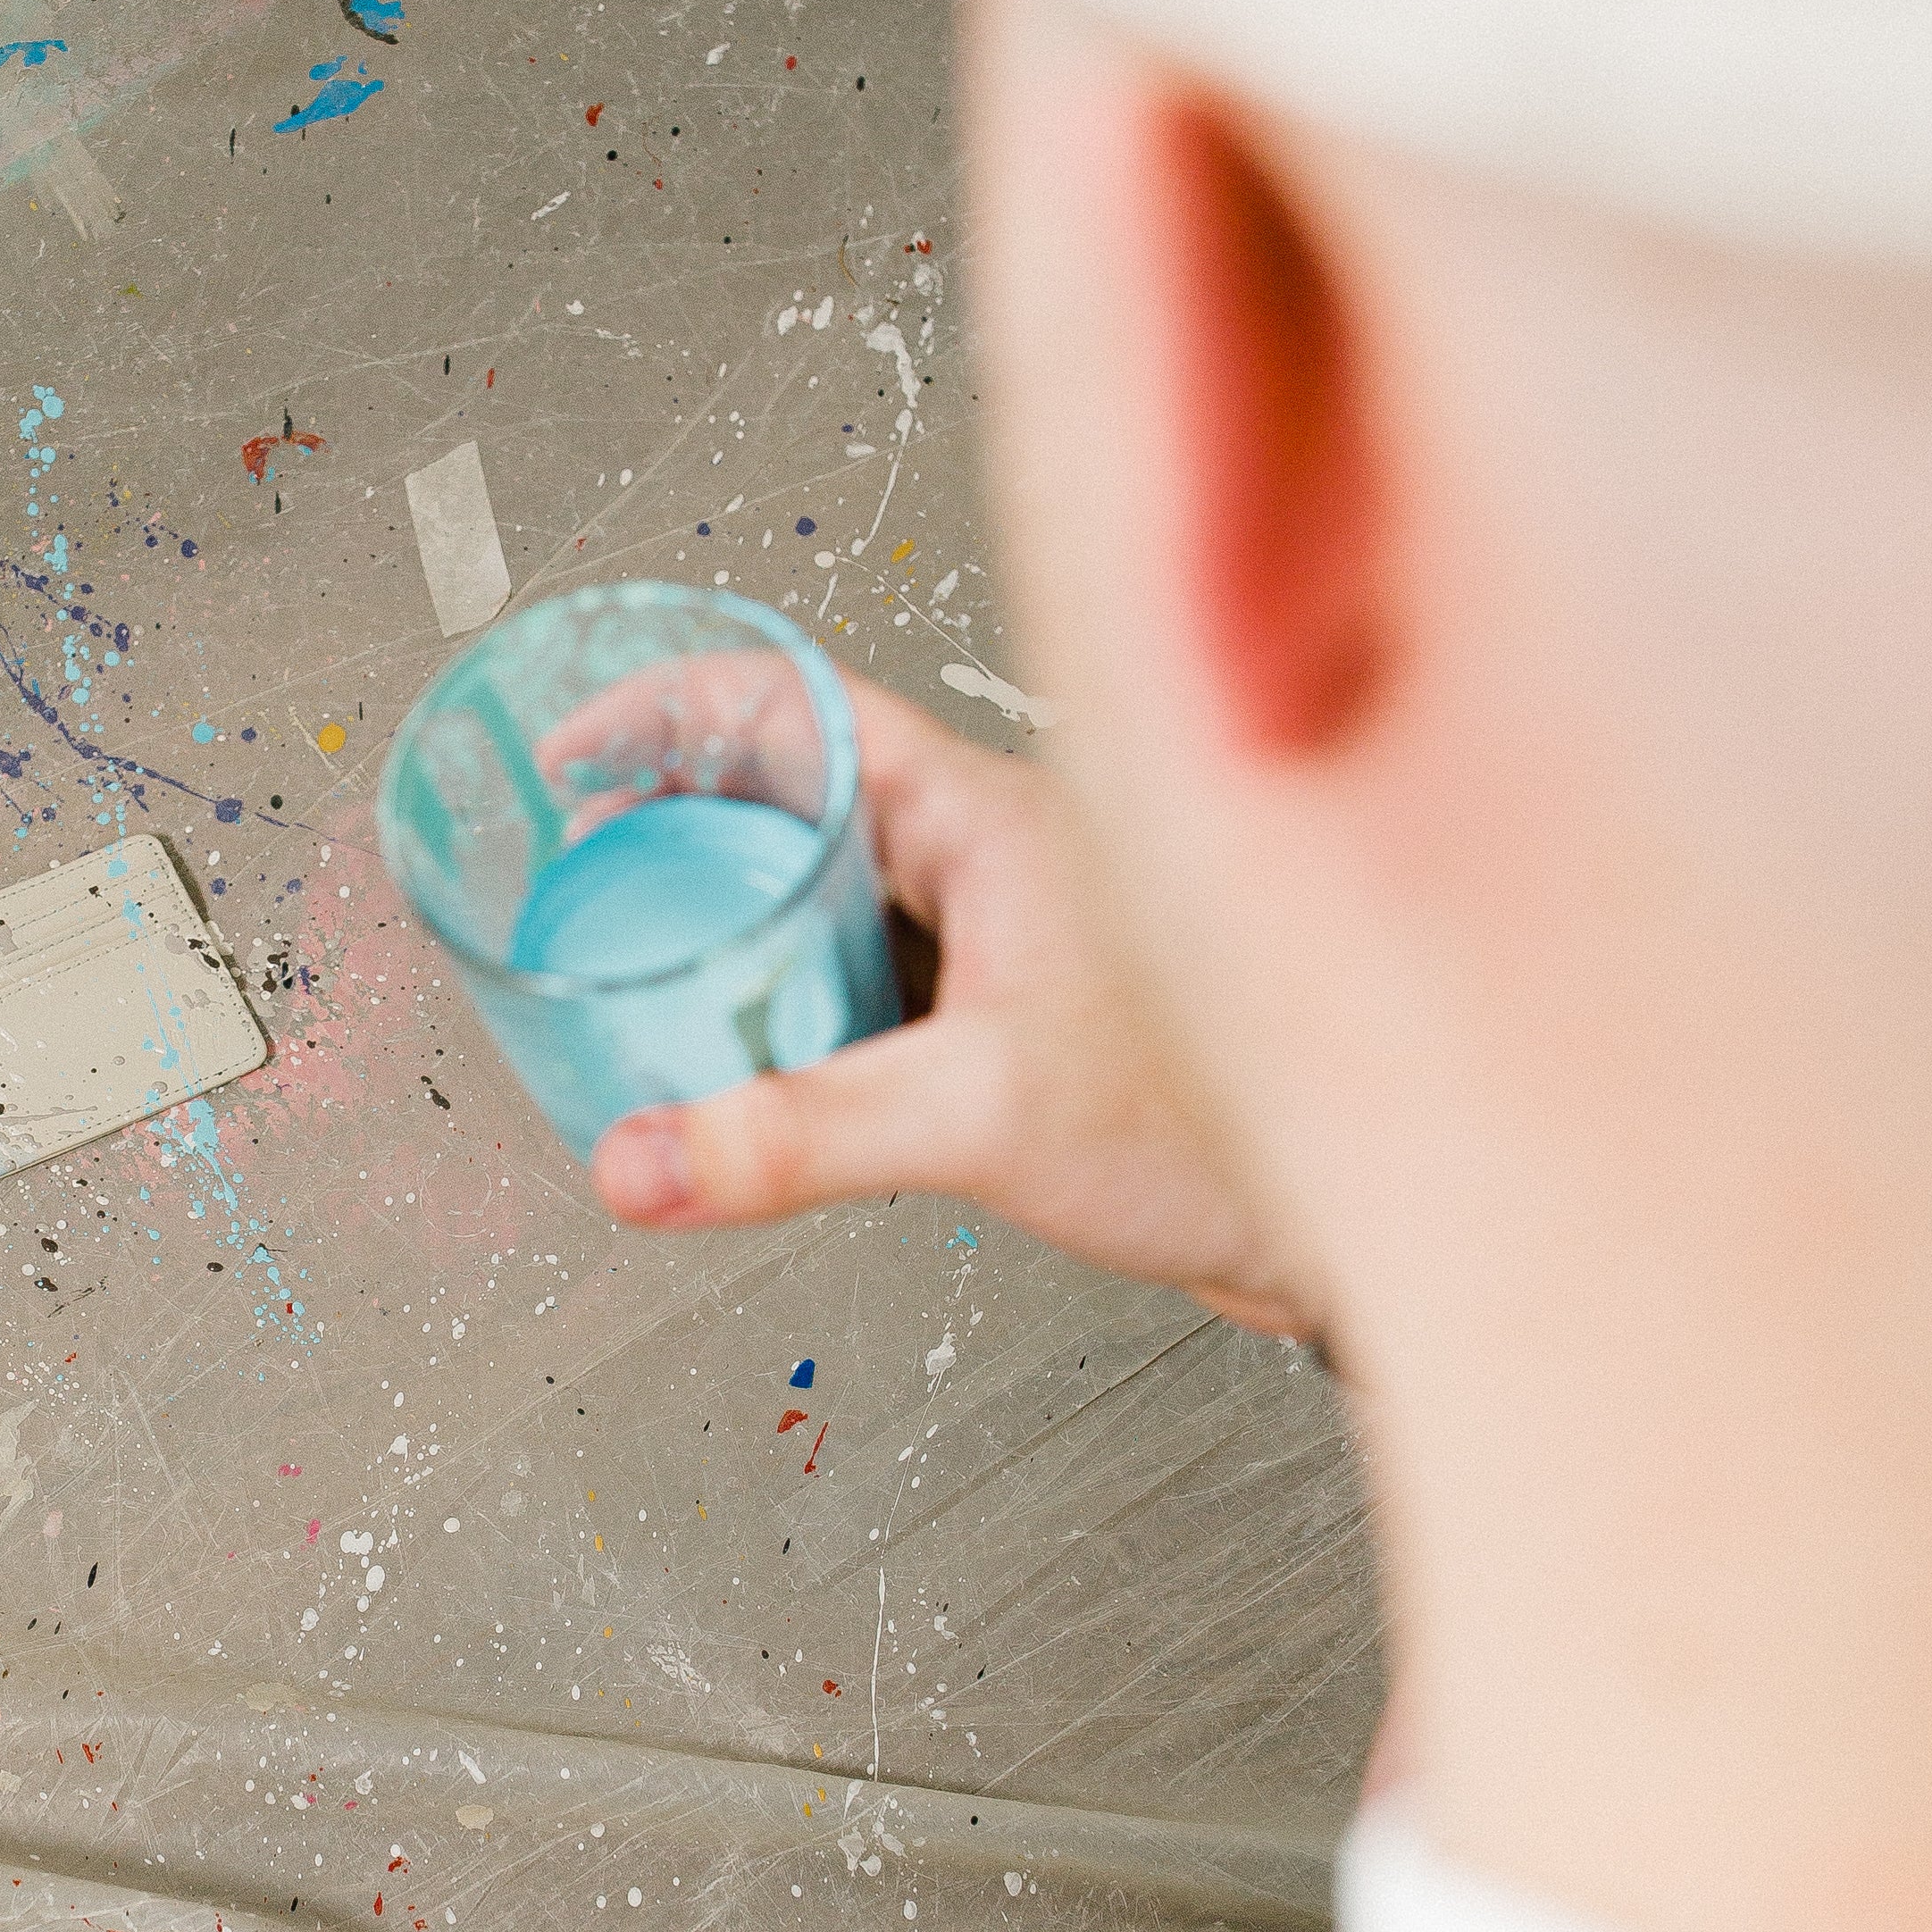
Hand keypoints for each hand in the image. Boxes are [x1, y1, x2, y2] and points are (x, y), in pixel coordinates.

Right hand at [586, 674, 1316, 1331]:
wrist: (1358, 1225)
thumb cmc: (1234, 1123)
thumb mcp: (982, 1116)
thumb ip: (797, 1136)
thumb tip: (641, 1160)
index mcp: (991, 813)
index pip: (797, 705)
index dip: (671, 712)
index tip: (572, 756)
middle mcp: (998, 853)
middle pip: (793, 802)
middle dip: (677, 839)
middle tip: (579, 891)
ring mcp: (1005, 933)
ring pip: (829, 901)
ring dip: (736, 937)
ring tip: (647, 986)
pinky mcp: (1012, 1018)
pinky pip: (866, 984)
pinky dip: (792, 1013)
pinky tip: (753, 1070)